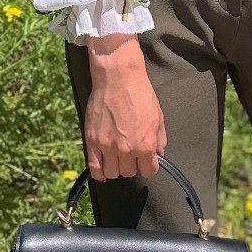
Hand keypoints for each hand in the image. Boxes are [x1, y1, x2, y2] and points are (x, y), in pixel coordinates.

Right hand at [84, 35, 166, 179]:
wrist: (117, 78)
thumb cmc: (139, 94)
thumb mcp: (158, 117)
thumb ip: (160, 140)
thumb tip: (160, 154)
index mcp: (145, 145)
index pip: (149, 171)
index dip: (148, 166)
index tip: (146, 161)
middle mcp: (126, 149)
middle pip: (129, 173)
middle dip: (132, 164)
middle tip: (131, 153)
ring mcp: (107, 146)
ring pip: (112, 173)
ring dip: (116, 167)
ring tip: (117, 156)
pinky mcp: (92, 141)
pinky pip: (94, 168)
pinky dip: (99, 172)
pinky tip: (103, 167)